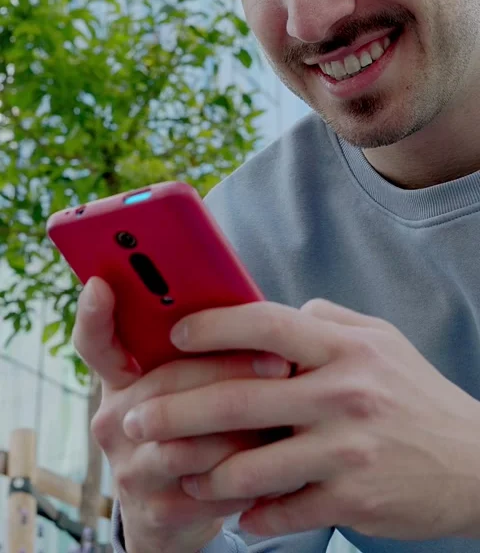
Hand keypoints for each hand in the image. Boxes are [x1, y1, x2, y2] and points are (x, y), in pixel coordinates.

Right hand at [72, 277, 290, 552]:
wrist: (178, 506)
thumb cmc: (198, 420)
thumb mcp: (188, 378)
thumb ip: (202, 347)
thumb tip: (251, 308)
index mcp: (120, 376)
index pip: (95, 340)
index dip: (93, 313)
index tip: (102, 284)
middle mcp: (114, 419)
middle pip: (166, 385)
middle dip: (228, 371)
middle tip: (279, 362)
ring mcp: (129, 467)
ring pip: (190, 442)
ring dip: (245, 429)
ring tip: (285, 414)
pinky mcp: (154, 511)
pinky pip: (209, 488)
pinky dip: (248, 475)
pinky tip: (276, 461)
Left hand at [157, 298, 479, 541]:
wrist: (474, 463)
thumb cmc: (416, 395)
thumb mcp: (380, 340)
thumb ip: (325, 319)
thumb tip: (269, 316)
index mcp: (345, 347)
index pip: (266, 324)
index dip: (213, 326)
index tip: (174, 336)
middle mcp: (343, 393)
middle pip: (241, 397)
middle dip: (178, 409)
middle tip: (137, 417)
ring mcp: (347, 450)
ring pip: (252, 465)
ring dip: (204, 473)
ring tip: (176, 472)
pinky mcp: (352, 499)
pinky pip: (282, 510)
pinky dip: (251, 515)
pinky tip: (234, 512)